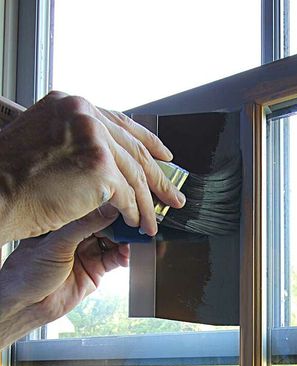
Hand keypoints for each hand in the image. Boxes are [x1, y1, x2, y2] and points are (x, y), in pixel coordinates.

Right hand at [0, 91, 185, 245]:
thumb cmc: (10, 175)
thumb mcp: (46, 143)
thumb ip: (79, 144)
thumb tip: (112, 164)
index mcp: (71, 104)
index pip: (121, 123)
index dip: (147, 142)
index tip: (164, 156)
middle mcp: (84, 114)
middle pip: (134, 150)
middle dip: (158, 177)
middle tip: (172, 194)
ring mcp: (93, 138)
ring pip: (133, 175)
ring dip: (146, 203)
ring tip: (152, 221)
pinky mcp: (99, 167)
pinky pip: (126, 194)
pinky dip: (133, 211)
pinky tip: (134, 222)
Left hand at [0, 205, 126, 346]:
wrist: (27, 306)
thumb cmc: (27, 272)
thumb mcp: (57, 244)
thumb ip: (85, 226)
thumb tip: (108, 209)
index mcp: (65, 222)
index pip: (93, 209)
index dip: (110, 207)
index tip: (126, 205)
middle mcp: (78, 236)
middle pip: (108, 224)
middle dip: (122, 224)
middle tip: (136, 223)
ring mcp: (87, 252)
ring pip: (114, 242)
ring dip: (125, 241)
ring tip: (134, 240)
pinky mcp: (95, 270)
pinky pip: (114, 260)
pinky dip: (123, 257)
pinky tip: (126, 256)